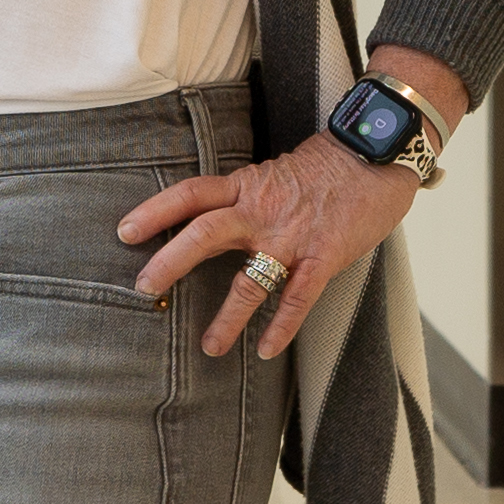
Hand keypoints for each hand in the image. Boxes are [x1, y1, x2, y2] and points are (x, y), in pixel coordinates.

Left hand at [118, 132, 418, 361]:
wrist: (379, 152)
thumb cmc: (330, 165)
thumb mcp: (277, 172)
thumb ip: (247, 196)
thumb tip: (217, 217)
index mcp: (247, 186)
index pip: (190, 195)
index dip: (155, 212)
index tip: (125, 231)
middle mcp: (261, 210)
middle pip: (203, 233)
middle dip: (170, 262)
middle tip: (144, 287)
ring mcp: (292, 236)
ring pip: (249, 279)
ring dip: (226, 317)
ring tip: (209, 347)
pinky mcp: (323, 257)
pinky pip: (297, 299)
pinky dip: (281, 327)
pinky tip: (265, 351)